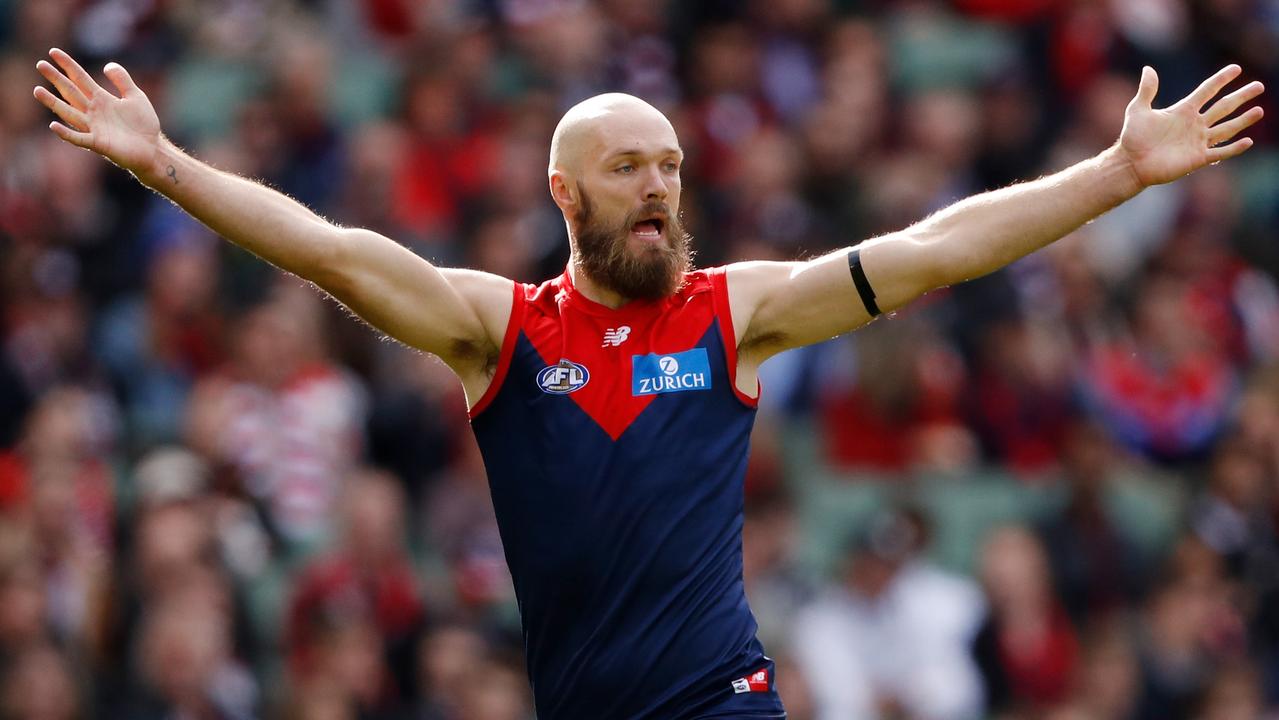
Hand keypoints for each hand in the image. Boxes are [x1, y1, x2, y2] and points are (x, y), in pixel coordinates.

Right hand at [32, 48, 161, 175]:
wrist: (153, 149)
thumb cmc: (144, 124)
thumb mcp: (136, 96)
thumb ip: (122, 80)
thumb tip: (107, 65)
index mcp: (101, 99)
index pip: (81, 78)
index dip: (68, 65)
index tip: (53, 52)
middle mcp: (93, 111)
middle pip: (71, 92)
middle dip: (56, 79)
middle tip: (40, 64)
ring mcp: (94, 127)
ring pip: (69, 113)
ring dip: (53, 103)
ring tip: (37, 91)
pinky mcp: (98, 143)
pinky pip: (79, 138)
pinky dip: (66, 134)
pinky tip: (53, 126)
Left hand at [1119, 65, 1264, 187]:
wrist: (1131, 163)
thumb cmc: (1133, 138)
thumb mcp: (1138, 110)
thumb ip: (1146, 90)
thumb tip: (1148, 68)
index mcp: (1183, 110)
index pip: (1207, 91)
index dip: (1221, 79)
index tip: (1236, 68)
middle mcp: (1194, 124)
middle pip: (1223, 107)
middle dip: (1241, 96)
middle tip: (1259, 86)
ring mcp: (1198, 141)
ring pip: (1226, 128)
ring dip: (1243, 120)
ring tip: (1259, 110)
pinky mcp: (1197, 158)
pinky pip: (1220, 152)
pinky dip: (1234, 148)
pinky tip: (1248, 141)